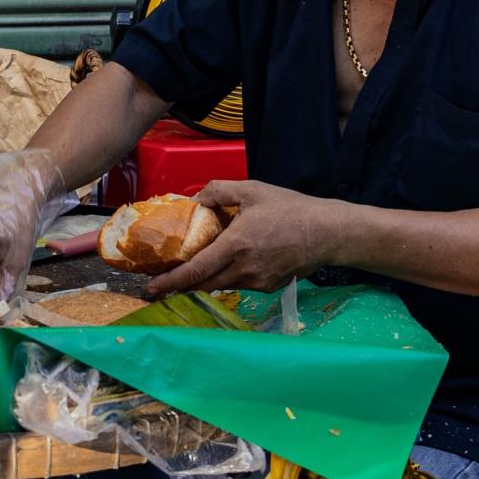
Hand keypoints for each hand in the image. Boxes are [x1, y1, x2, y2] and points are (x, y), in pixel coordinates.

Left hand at [145, 180, 331, 295]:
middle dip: (180, 285)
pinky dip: (227, 277)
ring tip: (192, 268)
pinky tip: (227, 264)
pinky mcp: (269, 287)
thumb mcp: (252, 190)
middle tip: (162, 281)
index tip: (150, 288)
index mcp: (236, 246)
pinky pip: (239, 284)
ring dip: (204, 279)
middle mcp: (244, 270)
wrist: (328, 232)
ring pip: (220, 285)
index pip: (195, 271)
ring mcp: (257, 282)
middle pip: (203, 284)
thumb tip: (196, 199)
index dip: (170, 282)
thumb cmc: (290, 209)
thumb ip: (219, 191)